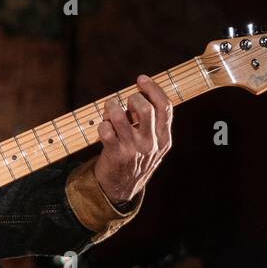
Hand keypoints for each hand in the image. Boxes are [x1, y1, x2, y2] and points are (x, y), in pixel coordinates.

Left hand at [95, 74, 173, 204]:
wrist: (122, 188)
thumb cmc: (136, 158)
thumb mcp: (154, 144)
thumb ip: (154, 123)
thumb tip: (142, 92)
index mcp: (164, 138)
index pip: (165, 107)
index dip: (153, 89)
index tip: (141, 79)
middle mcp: (151, 143)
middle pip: (145, 108)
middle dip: (132, 98)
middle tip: (125, 102)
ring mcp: (133, 149)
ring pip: (120, 116)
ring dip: (112, 108)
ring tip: (110, 111)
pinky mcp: (115, 154)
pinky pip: (105, 129)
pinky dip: (101, 125)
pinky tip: (104, 129)